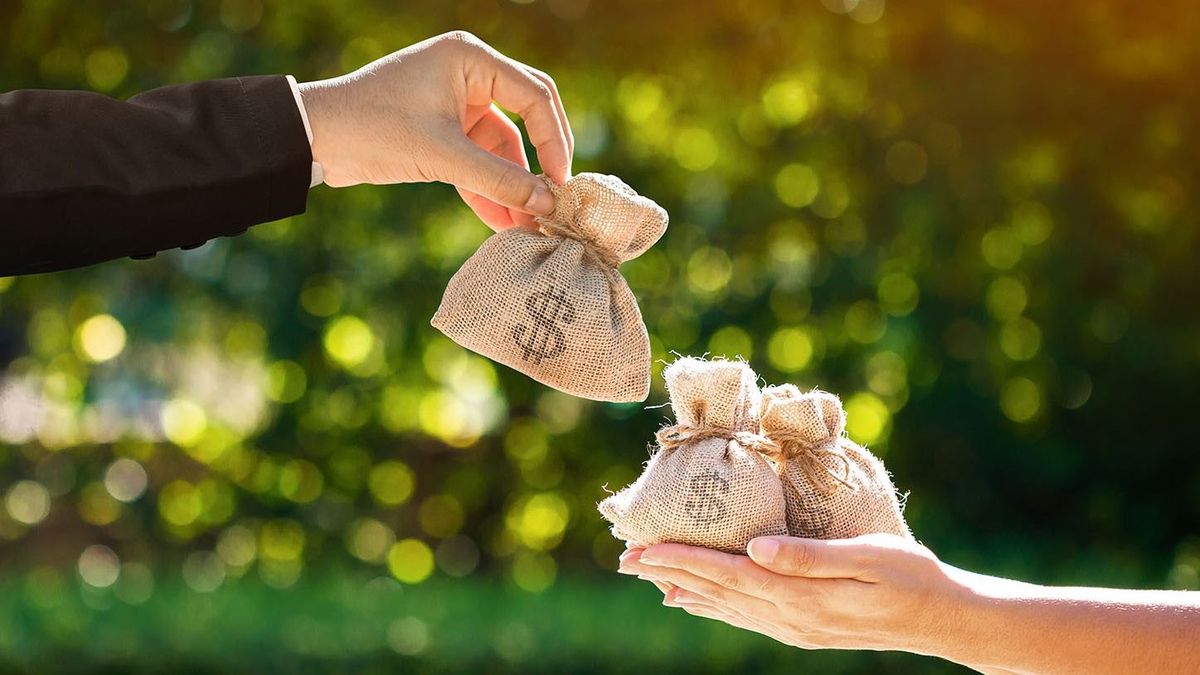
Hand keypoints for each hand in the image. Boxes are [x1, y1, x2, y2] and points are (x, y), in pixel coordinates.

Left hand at [298, 31, 573, 230]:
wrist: (312, 139)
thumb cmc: (372, 128)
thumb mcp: (442, 157)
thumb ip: (498, 181)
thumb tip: (548, 204)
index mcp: (470, 59)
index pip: (535, 97)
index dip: (554, 141)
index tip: (561, 183)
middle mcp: (468, 74)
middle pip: (526, 119)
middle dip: (538, 164)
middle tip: (556, 201)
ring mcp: (455, 102)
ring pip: (502, 147)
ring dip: (512, 185)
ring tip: (528, 226)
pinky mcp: (441, 130)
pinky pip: (477, 160)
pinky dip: (487, 189)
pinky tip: (503, 223)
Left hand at [618, 534, 966, 655]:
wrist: (940, 619)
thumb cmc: (910, 576)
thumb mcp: (866, 557)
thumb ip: (808, 556)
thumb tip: (754, 547)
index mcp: (801, 596)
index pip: (727, 574)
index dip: (683, 560)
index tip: (643, 549)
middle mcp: (790, 617)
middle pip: (716, 592)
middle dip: (670, 573)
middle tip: (627, 559)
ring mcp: (795, 628)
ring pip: (725, 607)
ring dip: (685, 589)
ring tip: (650, 576)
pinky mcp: (803, 629)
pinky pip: (745, 617)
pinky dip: (714, 606)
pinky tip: (698, 600)